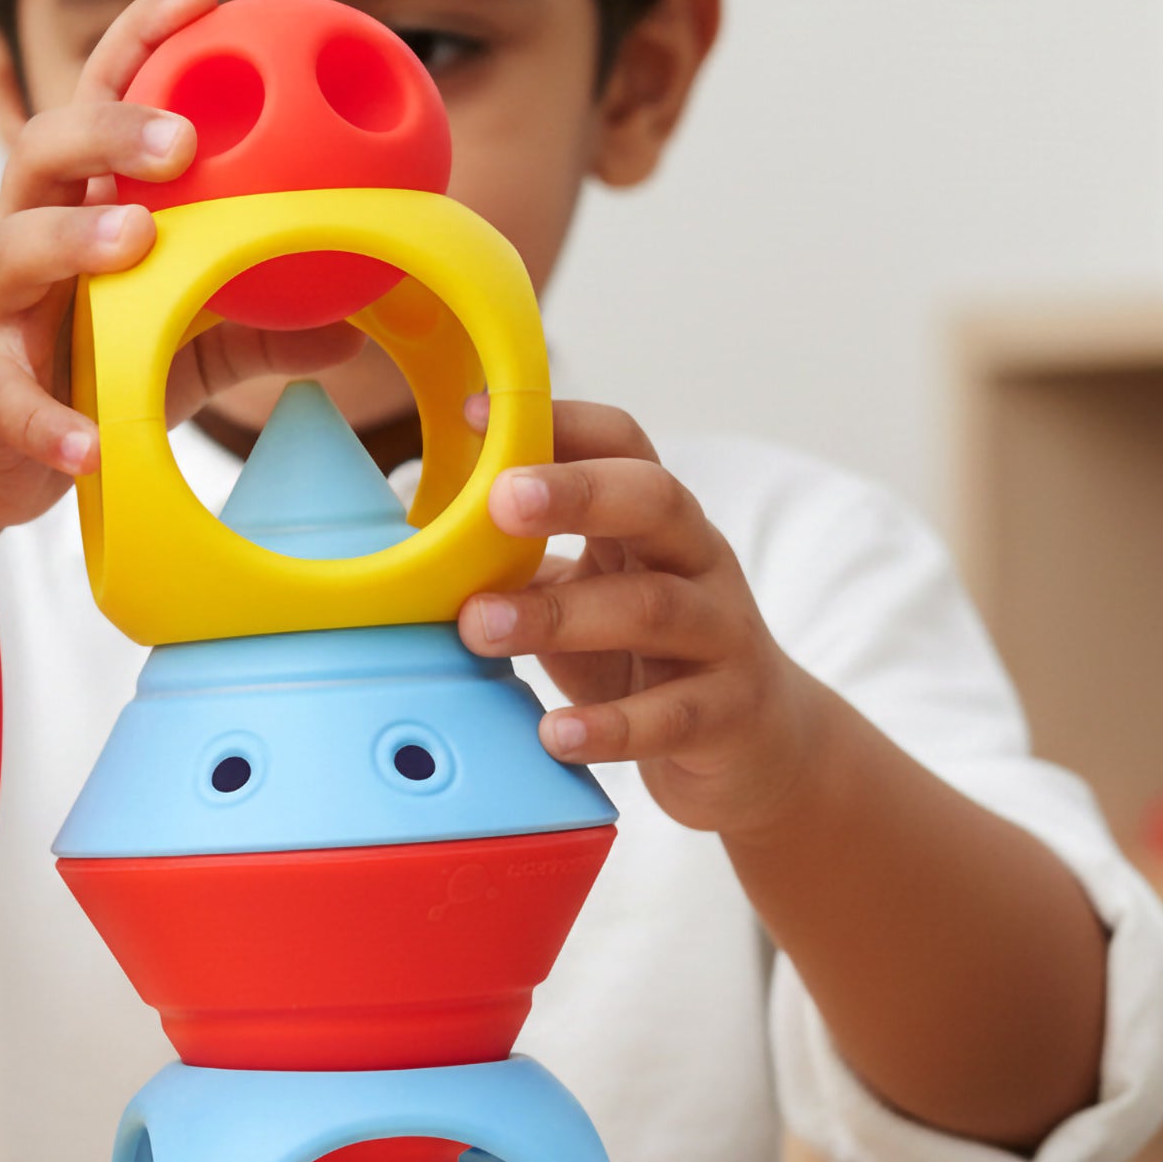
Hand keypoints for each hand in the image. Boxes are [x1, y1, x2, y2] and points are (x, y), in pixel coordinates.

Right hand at [0, 0, 360, 537]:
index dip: (143, 40)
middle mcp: (22, 234)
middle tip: (182, 138)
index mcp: (74, 205)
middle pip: (43, 147)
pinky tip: (90, 444)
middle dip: (109, 128)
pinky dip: (49, 418)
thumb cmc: (80, 373)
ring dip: (73, 240)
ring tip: (134, 241)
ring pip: (12, 248)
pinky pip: (11, 395)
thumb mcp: (177, 342)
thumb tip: (354, 327)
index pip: (99, 98)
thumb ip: (253, 327)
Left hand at [457, 398, 826, 839]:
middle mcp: (697, 560)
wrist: (757, 746)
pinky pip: (673, 714)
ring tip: (479, 626)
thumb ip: (520, 564)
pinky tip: (556, 735)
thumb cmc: (645, 657)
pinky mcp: (730, 710)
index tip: (474, 415)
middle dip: (577, 493)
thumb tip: (405, 539)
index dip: (558, 422)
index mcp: (654, 520)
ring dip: (560, 615)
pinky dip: (613, 728)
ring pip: (653, 607)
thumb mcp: (585, 595)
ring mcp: (723, 633)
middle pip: (654, 500)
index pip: (621, 443)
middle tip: (498, 500)